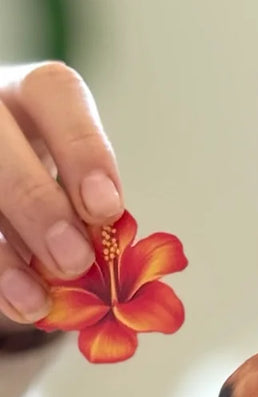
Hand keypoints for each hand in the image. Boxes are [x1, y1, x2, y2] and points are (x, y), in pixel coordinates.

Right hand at [0, 62, 122, 330]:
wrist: (10, 196)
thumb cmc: (54, 190)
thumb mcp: (76, 187)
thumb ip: (90, 210)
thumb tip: (109, 260)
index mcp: (32, 96)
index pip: (54, 94)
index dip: (83, 150)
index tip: (106, 209)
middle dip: (37, 204)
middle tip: (74, 261)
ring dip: (5, 253)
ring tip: (38, 301)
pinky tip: (19, 302)